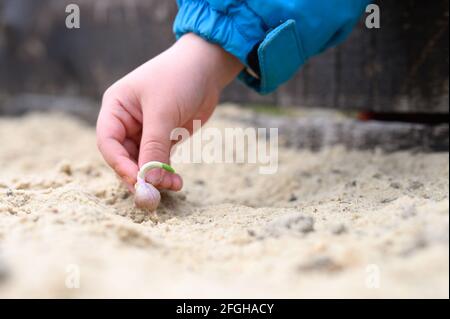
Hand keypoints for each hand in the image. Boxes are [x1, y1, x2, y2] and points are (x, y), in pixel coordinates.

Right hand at [96, 33, 242, 191]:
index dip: (120, 164)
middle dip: (139, 175)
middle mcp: (127, 121)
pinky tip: (176, 182)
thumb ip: (154, 147)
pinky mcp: (164, 138)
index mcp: (116, 108)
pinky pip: (159, 161)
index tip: (137, 181)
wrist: (207, 68)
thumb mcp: (163, 112)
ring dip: (155, 177)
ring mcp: (145, 131)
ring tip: (173, 185)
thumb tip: (148, 181)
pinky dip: (166, 173)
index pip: (108, 142)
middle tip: (154, 193)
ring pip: (143, 163)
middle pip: (124, 157)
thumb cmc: (179, 79)